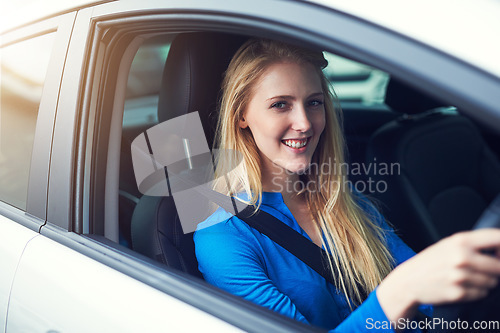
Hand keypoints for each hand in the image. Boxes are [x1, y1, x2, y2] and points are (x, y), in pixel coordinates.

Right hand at [377, 229, 499, 321]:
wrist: (409, 280)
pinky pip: (482, 294)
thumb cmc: (430, 262)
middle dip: (495, 270)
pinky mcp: (459, 293)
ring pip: (492, 282)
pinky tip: (462, 286)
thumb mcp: (448, 244)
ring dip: (485, 282)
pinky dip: (476, 292)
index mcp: (460, 241)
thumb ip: (473, 244)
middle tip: (483, 270)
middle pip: (498, 266)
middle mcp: (462, 257)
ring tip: (468, 278)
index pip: (497, 239)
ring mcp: (460, 276)